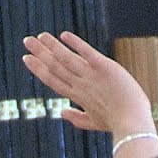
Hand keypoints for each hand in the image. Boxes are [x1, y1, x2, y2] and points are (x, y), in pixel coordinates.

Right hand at [22, 31, 152, 136]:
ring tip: (40, 35)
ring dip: (52, 46)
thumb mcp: (94, 122)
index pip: (52, 79)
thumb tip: (63, 112)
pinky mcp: (105, 68)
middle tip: (27, 40)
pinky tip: (64, 34)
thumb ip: (77, 117)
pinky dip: (75, 44)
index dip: (38, 68)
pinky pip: (87, 53)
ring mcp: (91, 76)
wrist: (131, 122)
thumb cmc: (116, 122)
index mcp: (76, 95)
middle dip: (39, 53)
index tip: (26, 58)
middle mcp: (79, 84)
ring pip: (66, 58)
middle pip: (54, 66)